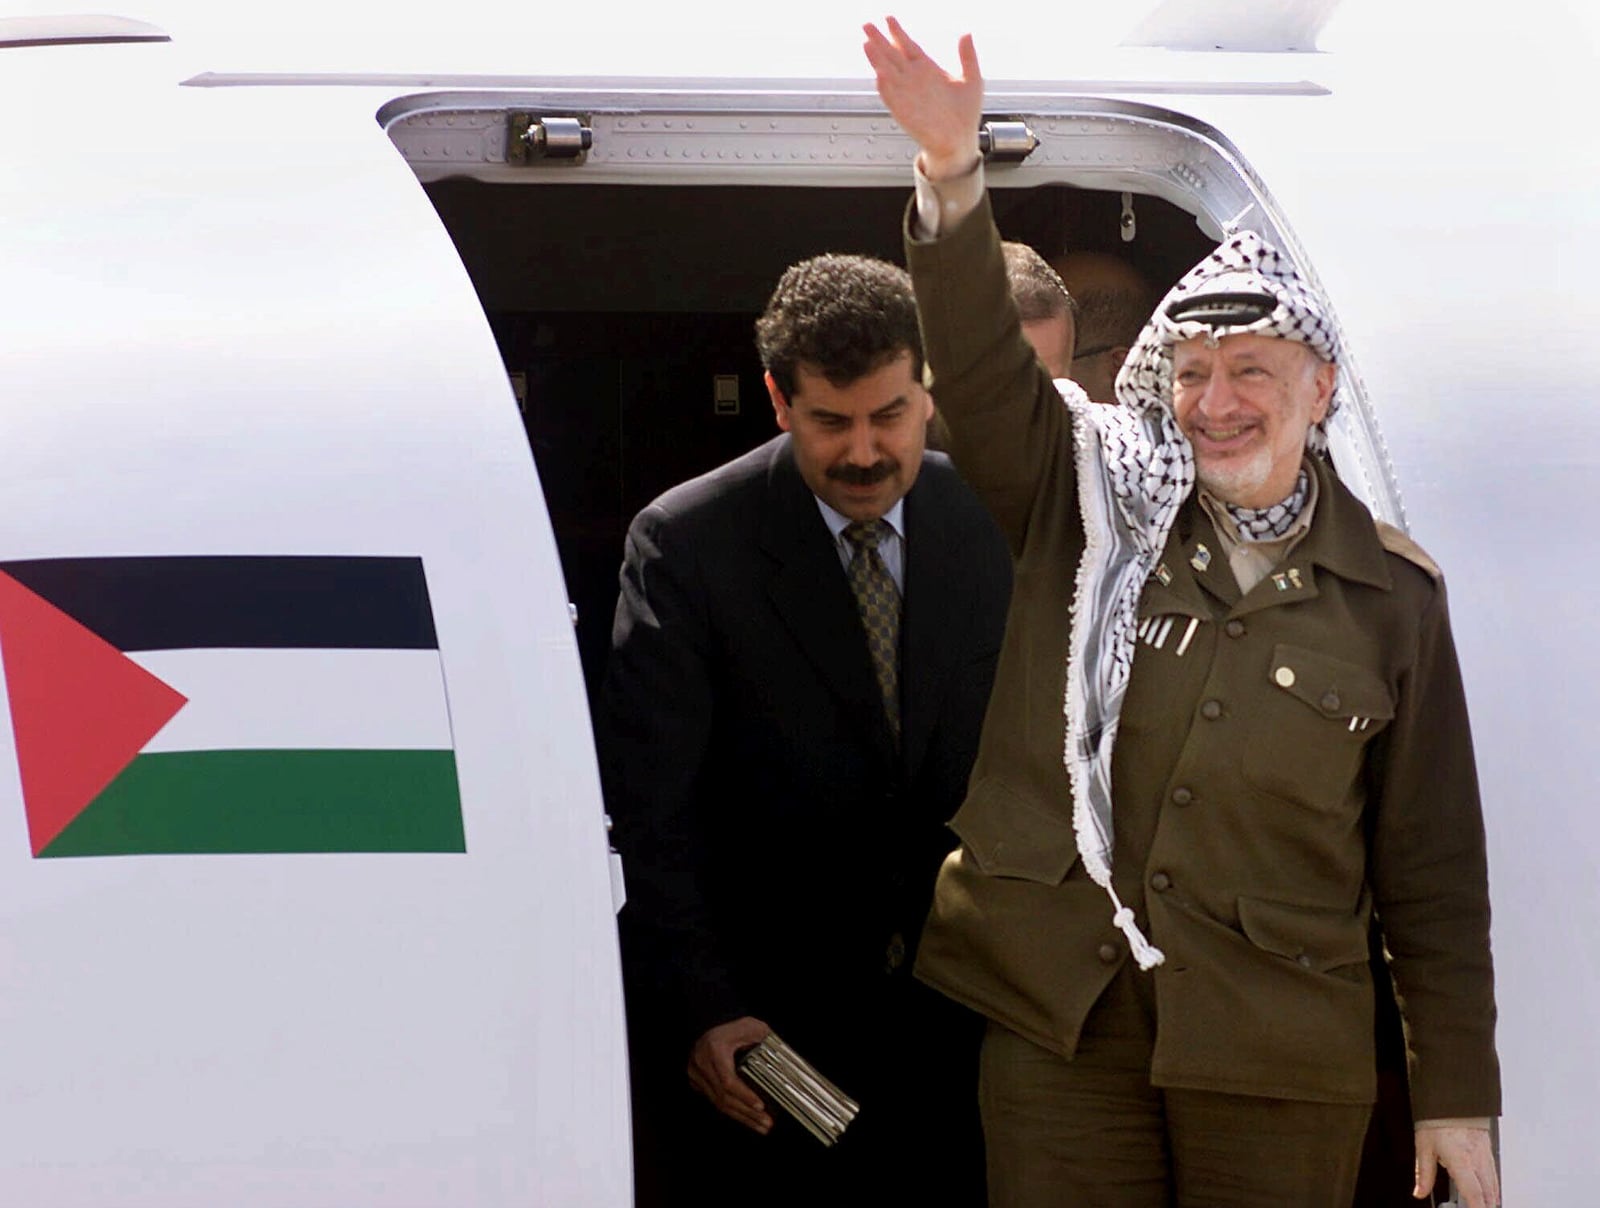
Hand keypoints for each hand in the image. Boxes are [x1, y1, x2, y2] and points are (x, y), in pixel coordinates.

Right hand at [687, 1016, 773, 1133]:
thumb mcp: (750, 1026)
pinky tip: (749, 1120)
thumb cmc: (732, 1025)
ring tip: (762, 1126)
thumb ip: (764, 1040)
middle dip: (748, 1113)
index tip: (760, 1106)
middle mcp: (702, 1064)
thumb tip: (786, 1058)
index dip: (745, 1096)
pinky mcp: (698, 1083)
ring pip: (719, 1104)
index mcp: (714, 1049)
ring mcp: (697, 1076)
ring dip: (743, 1117)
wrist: (709, 1022)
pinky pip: (716, 1102)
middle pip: (724, 1097)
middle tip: (767, 1122)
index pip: (728, 1080)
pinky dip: (734, 1112)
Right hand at [862, 16, 983, 179]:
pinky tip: (879, 74)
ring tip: (867, 43)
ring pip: (888, 72)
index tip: (888, 18)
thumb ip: (968, 57)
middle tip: (867, 24)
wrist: (959, 141)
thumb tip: (966, 33)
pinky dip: (885, 86)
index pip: (909, 47)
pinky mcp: (904, 112)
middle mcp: (914, 80)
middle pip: (893, 55)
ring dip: (877, 59)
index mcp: (928, 70)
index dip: (898, 33)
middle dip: (880, 40)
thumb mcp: (972, 80)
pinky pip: (892, 97)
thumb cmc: (965, 115)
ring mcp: (907, 95)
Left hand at [1414, 1125, 1499, 1207]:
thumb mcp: (1424, 1147)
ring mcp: (1485, 1154)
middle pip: (1488, 1192)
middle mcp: (1477, 1160)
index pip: (1473, 1192)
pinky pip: (1494, 1172)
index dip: (1476, 1207)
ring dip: (1491, 1198)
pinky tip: (1491, 1191)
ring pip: (1494, 1183)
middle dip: (1486, 1205)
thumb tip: (1419, 1191)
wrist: (1452, 1098)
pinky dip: (1494, 1185)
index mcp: (1461, 1161)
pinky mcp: (1488, 1148)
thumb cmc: (1437, 1119)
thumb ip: (1424, 1173)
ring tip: (1485, 1205)